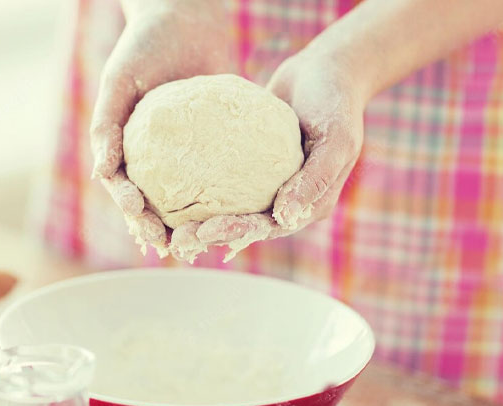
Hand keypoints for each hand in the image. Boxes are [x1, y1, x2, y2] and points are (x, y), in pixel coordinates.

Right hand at [91, 1, 229, 254]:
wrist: (185, 15)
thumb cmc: (144, 44)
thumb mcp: (119, 80)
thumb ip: (107, 125)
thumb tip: (100, 172)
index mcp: (123, 145)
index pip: (122, 186)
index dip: (129, 207)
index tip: (141, 217)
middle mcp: (151, 154)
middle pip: (152, 202)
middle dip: (159, 228)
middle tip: (174, 246)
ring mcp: (183, 152)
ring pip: (185, 197)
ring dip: (190, 223)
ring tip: (205, 242)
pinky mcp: (213, 143)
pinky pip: (218, 173)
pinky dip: (223, 196)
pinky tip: (238, 212)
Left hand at [170, 51, 368, 260]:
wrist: (327, 68)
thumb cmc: (337, 103)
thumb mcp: (336, 139)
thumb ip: (315, 179)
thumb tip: (284, 217)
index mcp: (308, 204)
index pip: (268, 228)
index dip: (236, 233)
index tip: (204, 232)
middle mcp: (286, 200)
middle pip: (242, 225)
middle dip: (208, 235)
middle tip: (175, 239)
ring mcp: (266, 183)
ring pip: (228, 206)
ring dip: (198, 218)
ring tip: (164, 224)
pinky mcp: (248, 163)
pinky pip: (220, 176)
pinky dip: (197, 182)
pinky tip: (167, 183)